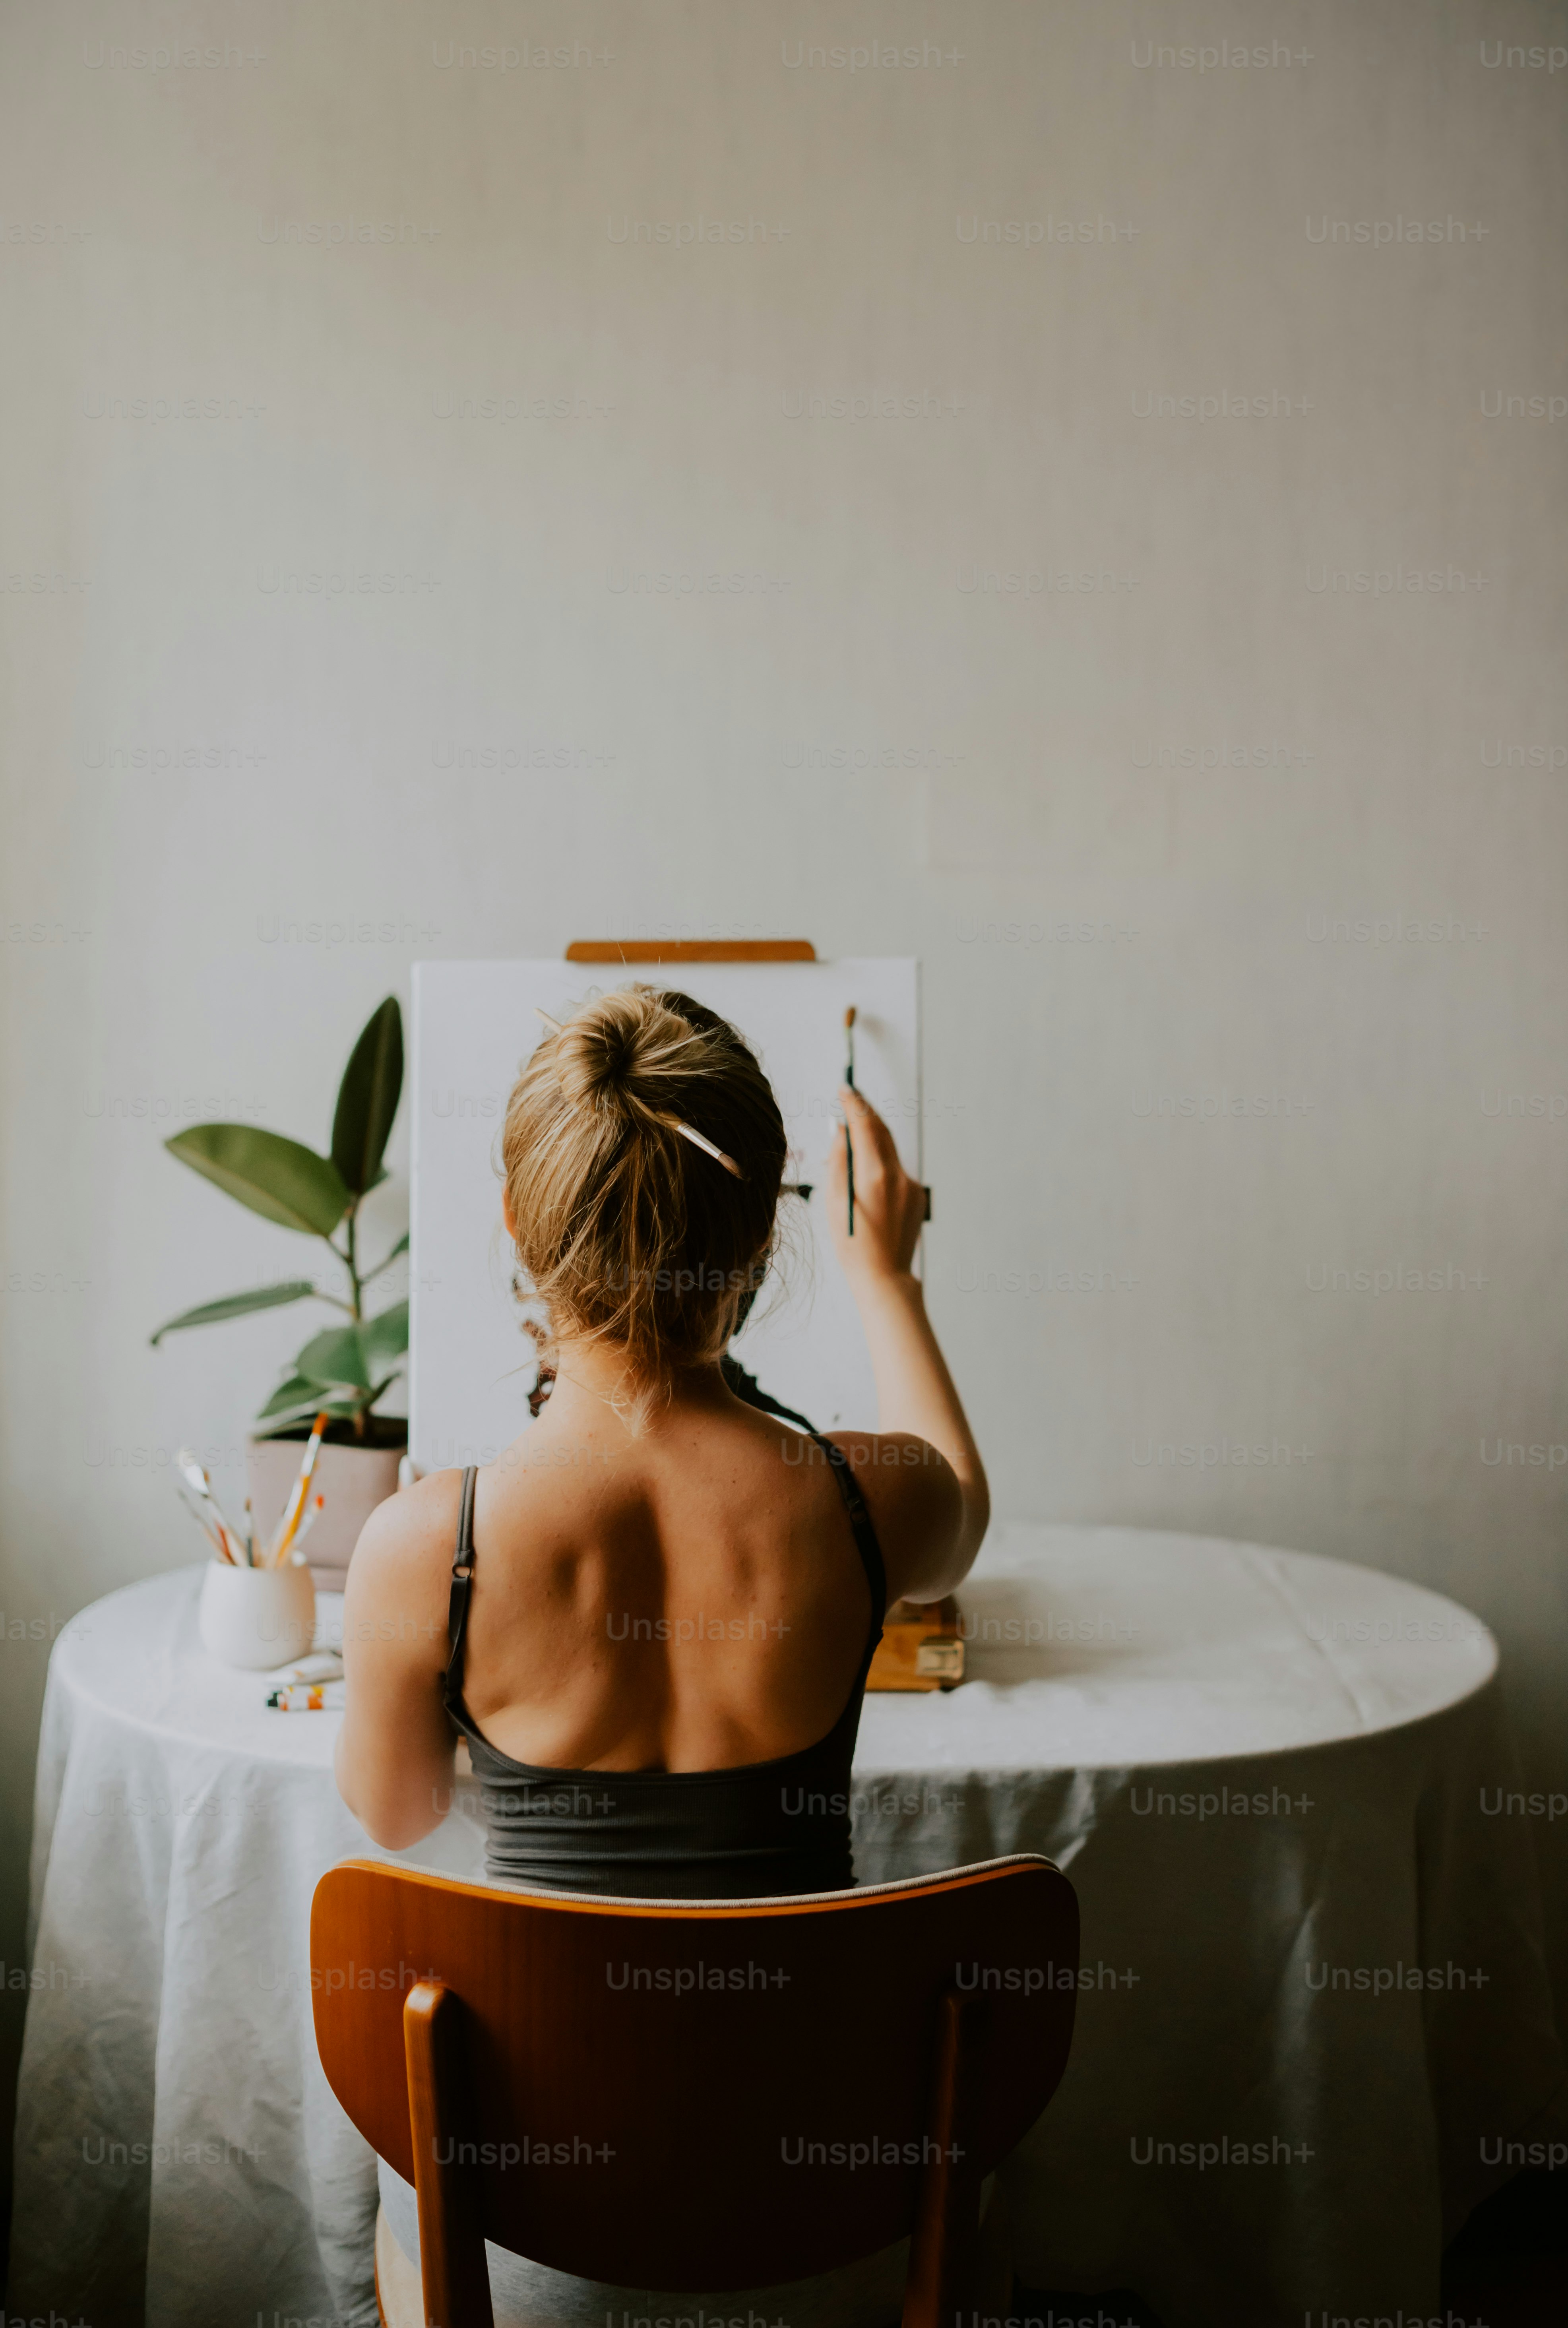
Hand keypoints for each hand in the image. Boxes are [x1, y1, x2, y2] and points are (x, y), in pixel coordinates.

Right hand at [826, 1087, 925, 1281]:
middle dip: (866, 1113)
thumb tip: (841, 1131)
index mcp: (874, 1175)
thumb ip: (838, 1161)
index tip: (845, 1089)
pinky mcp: (917, 1195)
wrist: (884, 1276)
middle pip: (882, 1131)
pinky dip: (881, 1164)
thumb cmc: (852, 1244)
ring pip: (890, 1151)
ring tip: (852, 1137)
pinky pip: (896, 1170)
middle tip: (850, 1099)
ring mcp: (911, 1185)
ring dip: (873, 1138)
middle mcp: (898, 1175)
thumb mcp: (834, 1201)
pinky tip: (867, 1178)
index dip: (854, 1103)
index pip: (864, 1125)